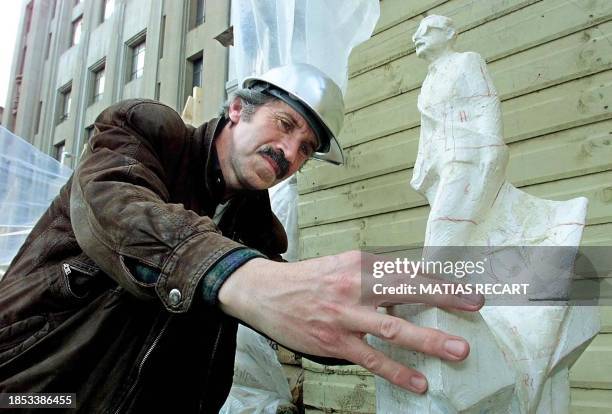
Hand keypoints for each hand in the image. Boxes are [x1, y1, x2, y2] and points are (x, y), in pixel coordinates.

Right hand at [218, 250, 483, 393]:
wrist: (266, 292)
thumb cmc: (308, 280)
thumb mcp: (342, 265)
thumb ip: (374, 275)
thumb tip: (412, 284)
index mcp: (359, 263)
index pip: (407, 269)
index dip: (439, 278)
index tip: (465, 286)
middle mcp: (354, 286)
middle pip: (406, 290)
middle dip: (445, 298)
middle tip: (475, 305)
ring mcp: (345, 316)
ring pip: (394, 328)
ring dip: (429, 340)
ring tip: (458, 350)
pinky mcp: (335, 342)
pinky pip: (371, 359)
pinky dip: (397, 371)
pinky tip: (418, 381)